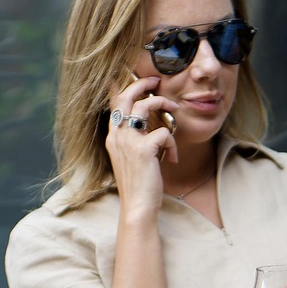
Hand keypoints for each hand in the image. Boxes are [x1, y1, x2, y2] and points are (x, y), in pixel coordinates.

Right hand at [105, 74, 178, 213]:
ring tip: (174, 109)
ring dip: (163, 104)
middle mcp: (117, 135)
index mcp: (112, 137)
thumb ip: (134, 142)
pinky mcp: (144, 150)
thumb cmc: (137, 185)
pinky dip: (172, 144)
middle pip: (126, 96)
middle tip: (155, 81)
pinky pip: (164, 132)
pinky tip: (171, 158)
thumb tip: (149, 129)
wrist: (137, 207)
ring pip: (145, 106)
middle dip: (141, 83)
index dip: (124, 87)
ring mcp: (129, 142)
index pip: (115, 103)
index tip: (139, 80)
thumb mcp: (130, 159)